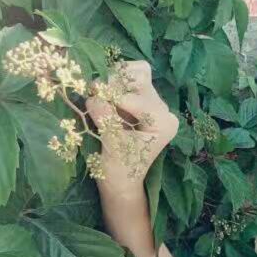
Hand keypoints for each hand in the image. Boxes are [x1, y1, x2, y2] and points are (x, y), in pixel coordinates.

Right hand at [86, 60, 178, 194]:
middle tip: (94, 94)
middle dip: (114, 84)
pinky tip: (105, 101)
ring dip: (113, 83)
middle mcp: (164, 110)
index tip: (92, 97)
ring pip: (134, 75)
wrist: (121, 182)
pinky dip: (113, 86)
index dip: (113, 96)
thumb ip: (105, 118)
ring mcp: (154, 104)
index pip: (138, 97)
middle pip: (140, 79)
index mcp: (163, 122)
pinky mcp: (142, 102)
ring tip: (99, 98)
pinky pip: (128, 81)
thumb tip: (93, 95)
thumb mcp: (112, 144)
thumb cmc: (119, 169)